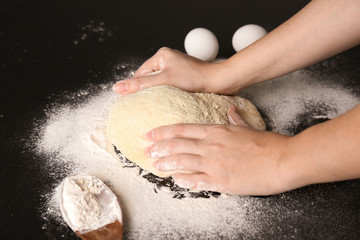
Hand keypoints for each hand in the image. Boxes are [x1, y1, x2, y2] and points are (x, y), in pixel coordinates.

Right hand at [113, 47, 233, 94]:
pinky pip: (170, 86)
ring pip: (160, 83)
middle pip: (150, 78)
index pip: (141, 74)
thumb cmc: (195, 78)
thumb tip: (117, 88)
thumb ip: (140, 85)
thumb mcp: (164, 81)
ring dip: (159, 94)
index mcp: (162, 55)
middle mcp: (169, 59)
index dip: (137, 87)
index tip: (134, 102)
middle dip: (149, 91)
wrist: (219, 82)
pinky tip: (170, 102)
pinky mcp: (184, 77)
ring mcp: (177, 68)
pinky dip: (168, 94)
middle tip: (147, 105)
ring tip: (159, 104)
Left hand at [144, 106, 290, 195]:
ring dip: (166, 163)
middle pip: (178, 145)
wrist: (283, 160)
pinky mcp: (221, 181)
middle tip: (146, 150)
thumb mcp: (249, 127)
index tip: (150, 134)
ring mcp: (215, 164)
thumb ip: (236, 119)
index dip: (164, 132)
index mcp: (217, 131)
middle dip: (159, 147)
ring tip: (154, 164)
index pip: (183, 129)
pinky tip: (176, 180)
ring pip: (183, 162)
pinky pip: (197, 181)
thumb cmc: (267, 143)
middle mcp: (211, 146)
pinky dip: (184, 180)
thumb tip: (231, 110)